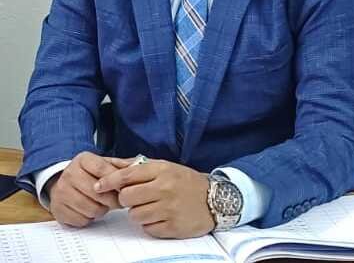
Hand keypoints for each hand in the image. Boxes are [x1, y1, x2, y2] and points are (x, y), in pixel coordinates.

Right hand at [47, 151, 131, 227]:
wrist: (61, 183)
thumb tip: (137, 167)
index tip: (125, 188)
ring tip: (103, 204)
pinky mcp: (58, 210)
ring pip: (90, 208)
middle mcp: (69, 174)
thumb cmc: (88, 174)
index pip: (101, 169)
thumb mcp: (103, 164)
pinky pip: (81, 220)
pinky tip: (91, 210)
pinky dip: (89, 218)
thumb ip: (119, 165)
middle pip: (96, 192)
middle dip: (111, 199)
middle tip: (118, 202)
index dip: (115, 181)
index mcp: (82, 160)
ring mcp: (61, 192)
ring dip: (101, 209)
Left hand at [94, 159, 214, 238]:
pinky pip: (147, 228)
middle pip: (127, 197)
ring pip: (135, 215)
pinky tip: (160, 216)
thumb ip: (137, 167)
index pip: (127, 175)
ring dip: (138, 213)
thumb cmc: (185, 181)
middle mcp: (164, 188)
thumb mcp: (164, 166)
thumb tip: (110, 165)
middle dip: (127, 199)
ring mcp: (168, 208)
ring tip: (151, 206)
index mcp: (161, 170)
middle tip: (136, 197)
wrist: (214, 199)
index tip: (98, 186)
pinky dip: (150, 224)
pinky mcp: (172, 227)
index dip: (109, 181)